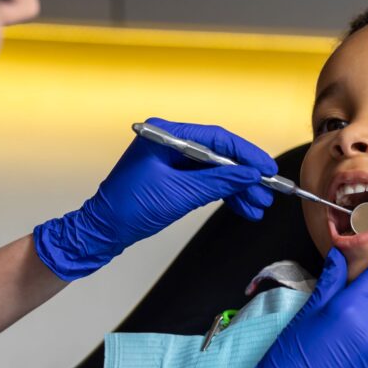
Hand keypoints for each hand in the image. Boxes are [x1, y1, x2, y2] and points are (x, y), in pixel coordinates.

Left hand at [33, 117, 276, 280]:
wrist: (101, 232)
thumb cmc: (128, 210)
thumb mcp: (179, 195)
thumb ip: (217, 182)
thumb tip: (248, 175)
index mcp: (165, 136)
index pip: (216, 138)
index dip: (246, 154)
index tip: (266, 169)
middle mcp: (168, 144)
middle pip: (218, 154)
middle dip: (244, 176)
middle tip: (266, 192)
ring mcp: (170, 162)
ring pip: (214, 171)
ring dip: (236, 189)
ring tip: (257, 206)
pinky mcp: (171, 179)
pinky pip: (204, 182)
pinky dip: (222, 195)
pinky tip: (241, 207)